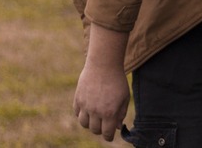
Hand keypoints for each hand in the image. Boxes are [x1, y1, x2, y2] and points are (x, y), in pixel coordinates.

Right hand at [72, 24, 130, 141]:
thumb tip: (117, 127)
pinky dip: (82, 114)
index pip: (107, 133)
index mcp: (110, 112)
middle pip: (95, 130)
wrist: (103, 65)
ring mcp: (85, 105)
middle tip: (105, 123)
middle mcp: (96, 111)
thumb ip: (121, 113)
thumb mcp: (125, 97)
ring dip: (90, 123)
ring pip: (84, 124)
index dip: (109, 136)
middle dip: (101, 129)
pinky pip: (77, 113)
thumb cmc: (117, 81)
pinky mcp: (77, 99)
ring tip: (96, 116)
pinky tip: (88, 108)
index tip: (110, 135)